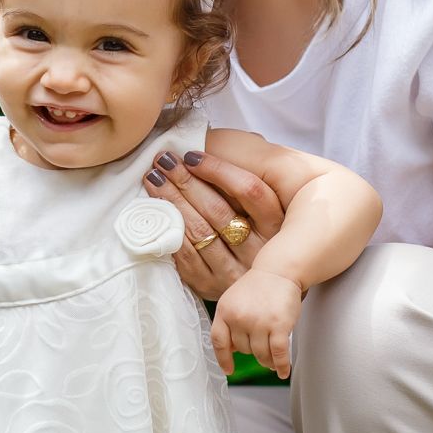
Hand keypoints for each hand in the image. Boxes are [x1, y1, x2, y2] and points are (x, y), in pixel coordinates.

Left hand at [144, 148, 287, 299]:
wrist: (257, 291)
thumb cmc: (254, 234)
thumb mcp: (264, 210)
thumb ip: (247, 183)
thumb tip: (217, 141)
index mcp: (278, 226)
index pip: (251, 192)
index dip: (219, 170)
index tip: (192, 155)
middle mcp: (260, 252)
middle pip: (218, 210)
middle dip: (186, 181)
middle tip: (163, 161)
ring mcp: (235, 273)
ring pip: (198, 231)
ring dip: (171, 201)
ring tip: (154, 179)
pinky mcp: (212, 287)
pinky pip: (185, 255)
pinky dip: (168, 230)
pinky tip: (156, 211)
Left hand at [211, 267, 303, 377]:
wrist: (279, 271)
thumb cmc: (258, 287)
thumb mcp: (234, 300)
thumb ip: (229, 322)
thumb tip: (230, 350)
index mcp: (225, 310)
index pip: (219, 341)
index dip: (223, 358)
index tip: (228, 370)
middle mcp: (239, 317)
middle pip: (243, 350)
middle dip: (253, 351)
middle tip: (262, 347)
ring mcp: (259, 322)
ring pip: (260, 355)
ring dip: (267, 361)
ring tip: (272, 361)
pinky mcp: (279, 326)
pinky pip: (278, 354)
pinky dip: (282, 366)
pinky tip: (283, 372)